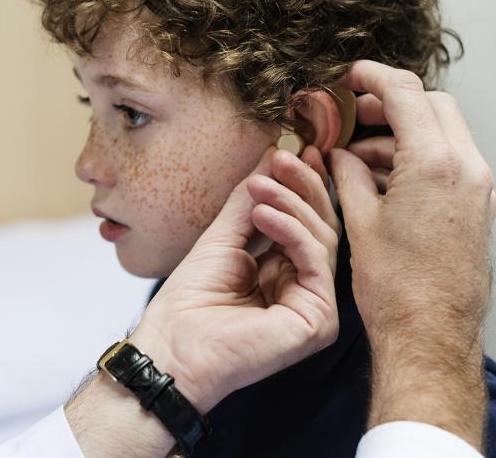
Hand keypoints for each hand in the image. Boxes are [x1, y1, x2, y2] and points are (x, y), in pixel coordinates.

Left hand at [65, 145, 339, 457]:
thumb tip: (271, 155)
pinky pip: (315, 262)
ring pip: (323, 238)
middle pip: (322, 226)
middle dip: (303, 186)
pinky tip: (264, 213)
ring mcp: (314, 306)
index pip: (306, 221)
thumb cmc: (189, 302)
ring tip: (259, 187)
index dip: (303, 184)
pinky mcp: (317, 320)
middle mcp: (305, 288)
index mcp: (285, 272)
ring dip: (292, 203)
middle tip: (282, 158)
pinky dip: (292, 231)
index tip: (295, 149)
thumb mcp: (223, 237)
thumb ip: (250, 200)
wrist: (172, 347)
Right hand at [328, 60, 493, 448]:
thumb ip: (349, 174)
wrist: (430, 336)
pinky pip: (450, 163)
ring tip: (357, 157)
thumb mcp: (360, 221)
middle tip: (351, 115)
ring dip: (401, 135)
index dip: (372, 78)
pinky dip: (418, 158)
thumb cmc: (397, 289)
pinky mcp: (477, 209)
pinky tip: (383, 179)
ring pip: (443, 134)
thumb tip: (339, 154)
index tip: (350, 77)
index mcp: (437, 164)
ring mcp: (478, 190)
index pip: (406, 94)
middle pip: (432, 106)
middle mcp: (467, 170)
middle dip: (389, 103)